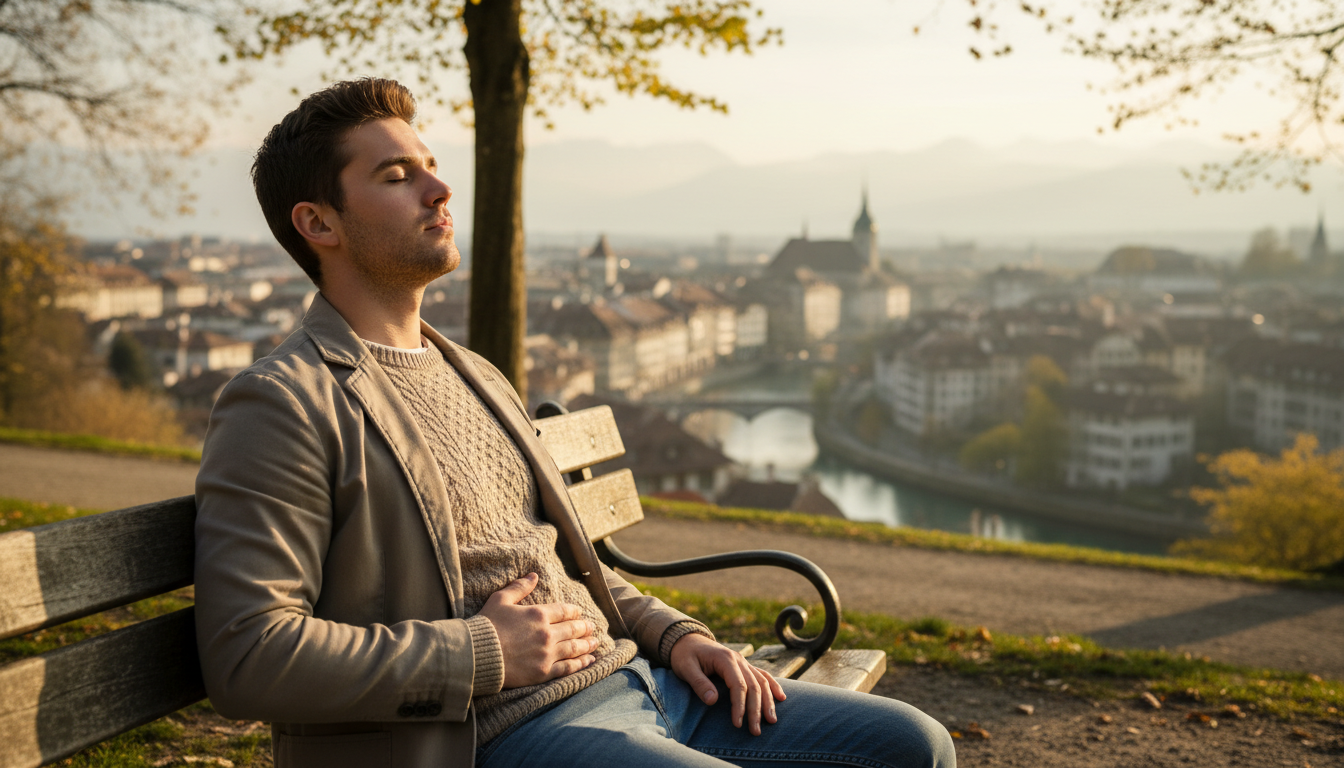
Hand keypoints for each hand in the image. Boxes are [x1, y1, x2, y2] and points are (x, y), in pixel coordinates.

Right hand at [477, 573, 597, 687]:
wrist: (475, 655)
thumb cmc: (486, 625)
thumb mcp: (500, 599)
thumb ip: (520, 587)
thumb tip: (534, 575)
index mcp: (538, 614)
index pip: (565, 611)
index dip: (575, 611)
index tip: (579, 613)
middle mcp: (547, 634)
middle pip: (574, 629)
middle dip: (585, 627)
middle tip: (592, 627)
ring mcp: (547, 654)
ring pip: (575, 648)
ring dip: (588, 645)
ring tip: (595, 642)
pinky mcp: (543, 672)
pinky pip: (568, 668)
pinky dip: (581, 664)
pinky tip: (589, 661)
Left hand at [669, 633, 785, 735]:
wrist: (687, 640)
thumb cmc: (684, 655)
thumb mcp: (685, 668)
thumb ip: (699, 683)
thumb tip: (713, 701)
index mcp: (725, 659)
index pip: (738, 685)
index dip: (740, 705)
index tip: (737, 724)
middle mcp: (738, 660)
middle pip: (754, 686)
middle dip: (756, 709)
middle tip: (756, 731)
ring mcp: (743, 662)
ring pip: (762, 681)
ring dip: (768, 702)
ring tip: (772, 721)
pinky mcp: (744, 666)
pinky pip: (763, 675)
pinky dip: (773, 686)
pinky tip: (781, 698)